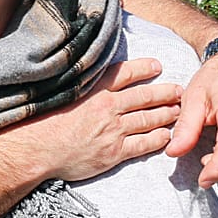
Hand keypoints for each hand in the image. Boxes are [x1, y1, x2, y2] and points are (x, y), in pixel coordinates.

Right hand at [22, 58, 181, 182]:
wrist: (37, 150)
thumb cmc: (43, 124)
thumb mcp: (61, 96)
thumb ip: (81, 90)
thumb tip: (92, 84)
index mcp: (93, 91)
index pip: (125, 73)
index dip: (144, 68)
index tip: (157, 65)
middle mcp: (107, 107)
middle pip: (144, 96)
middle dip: (165, 93)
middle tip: (179, 91)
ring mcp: (113, 130)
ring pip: (148, 119)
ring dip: (166, 114)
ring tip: (178, 111)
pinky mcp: (114, 152)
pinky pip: (143, 144)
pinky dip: (158, 138)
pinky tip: (167, 136)